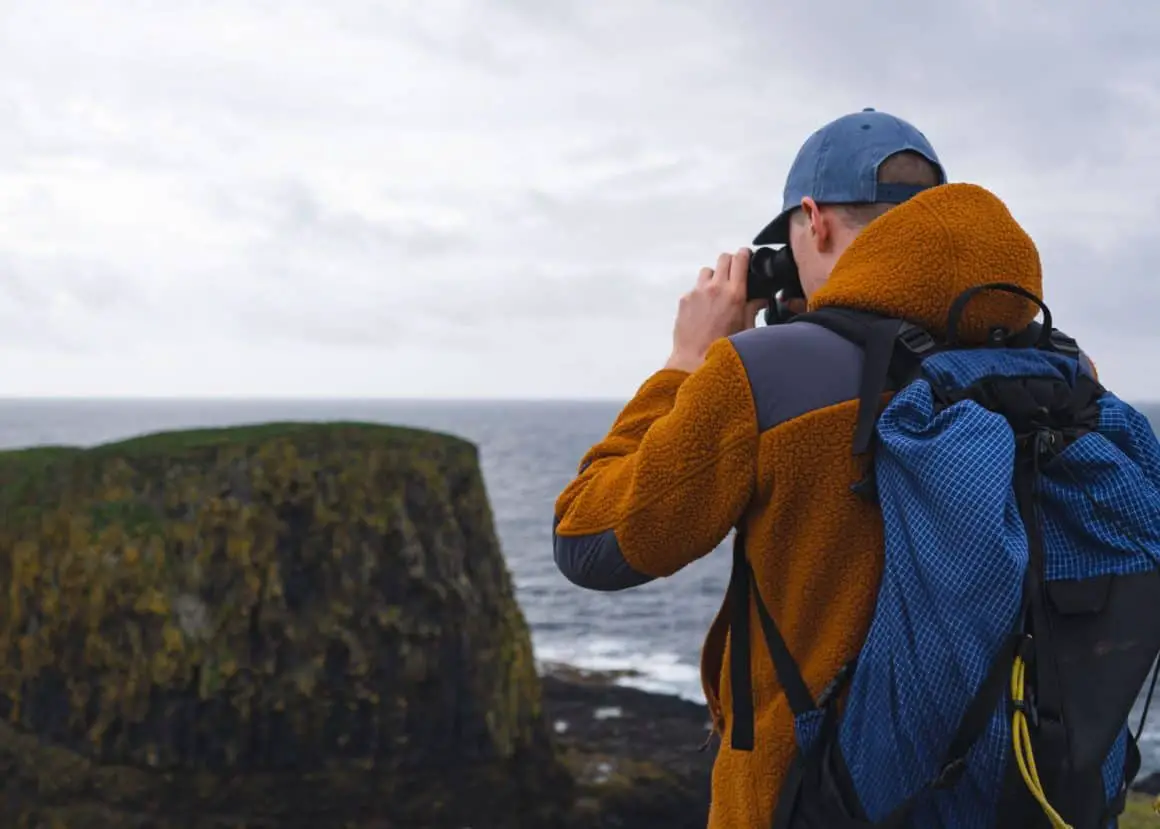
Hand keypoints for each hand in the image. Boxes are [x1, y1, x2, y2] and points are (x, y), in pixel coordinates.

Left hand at [665, 248, 767, 372]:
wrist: (694, 360)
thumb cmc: (722, 348)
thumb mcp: (746, 329)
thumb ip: (753, 308)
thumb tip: (761, 298)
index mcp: (735, 294)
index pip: (740, 259)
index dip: (744, 255)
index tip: (746, 257)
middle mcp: (715, 288)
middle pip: (723, 258)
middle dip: (730, 263)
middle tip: (733, 275)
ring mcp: (697, 292)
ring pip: (707, 271)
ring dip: (714, 277)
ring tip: (717, 294)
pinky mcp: (684, 299)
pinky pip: (695, 288)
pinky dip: (701, 293)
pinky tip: (704, 310)